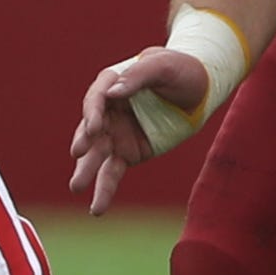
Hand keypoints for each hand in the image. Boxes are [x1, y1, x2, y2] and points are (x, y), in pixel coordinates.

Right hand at [68, 47, 209, 215]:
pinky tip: (96, 208)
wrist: (199, 88)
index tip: (94, 127)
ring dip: (86, 171)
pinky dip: (104, 190)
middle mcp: (108, 110)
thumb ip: (139, 75)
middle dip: (84, 142)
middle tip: (78, 153)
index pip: (97, 98)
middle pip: (91, 128)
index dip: (93, 112)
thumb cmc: (180, 70)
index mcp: (112, 83)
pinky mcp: (127, 152)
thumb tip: (114, 93)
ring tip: (76, 186)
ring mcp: (115, 133)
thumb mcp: (164, 66)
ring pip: (96, 155)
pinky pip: (111, 172)